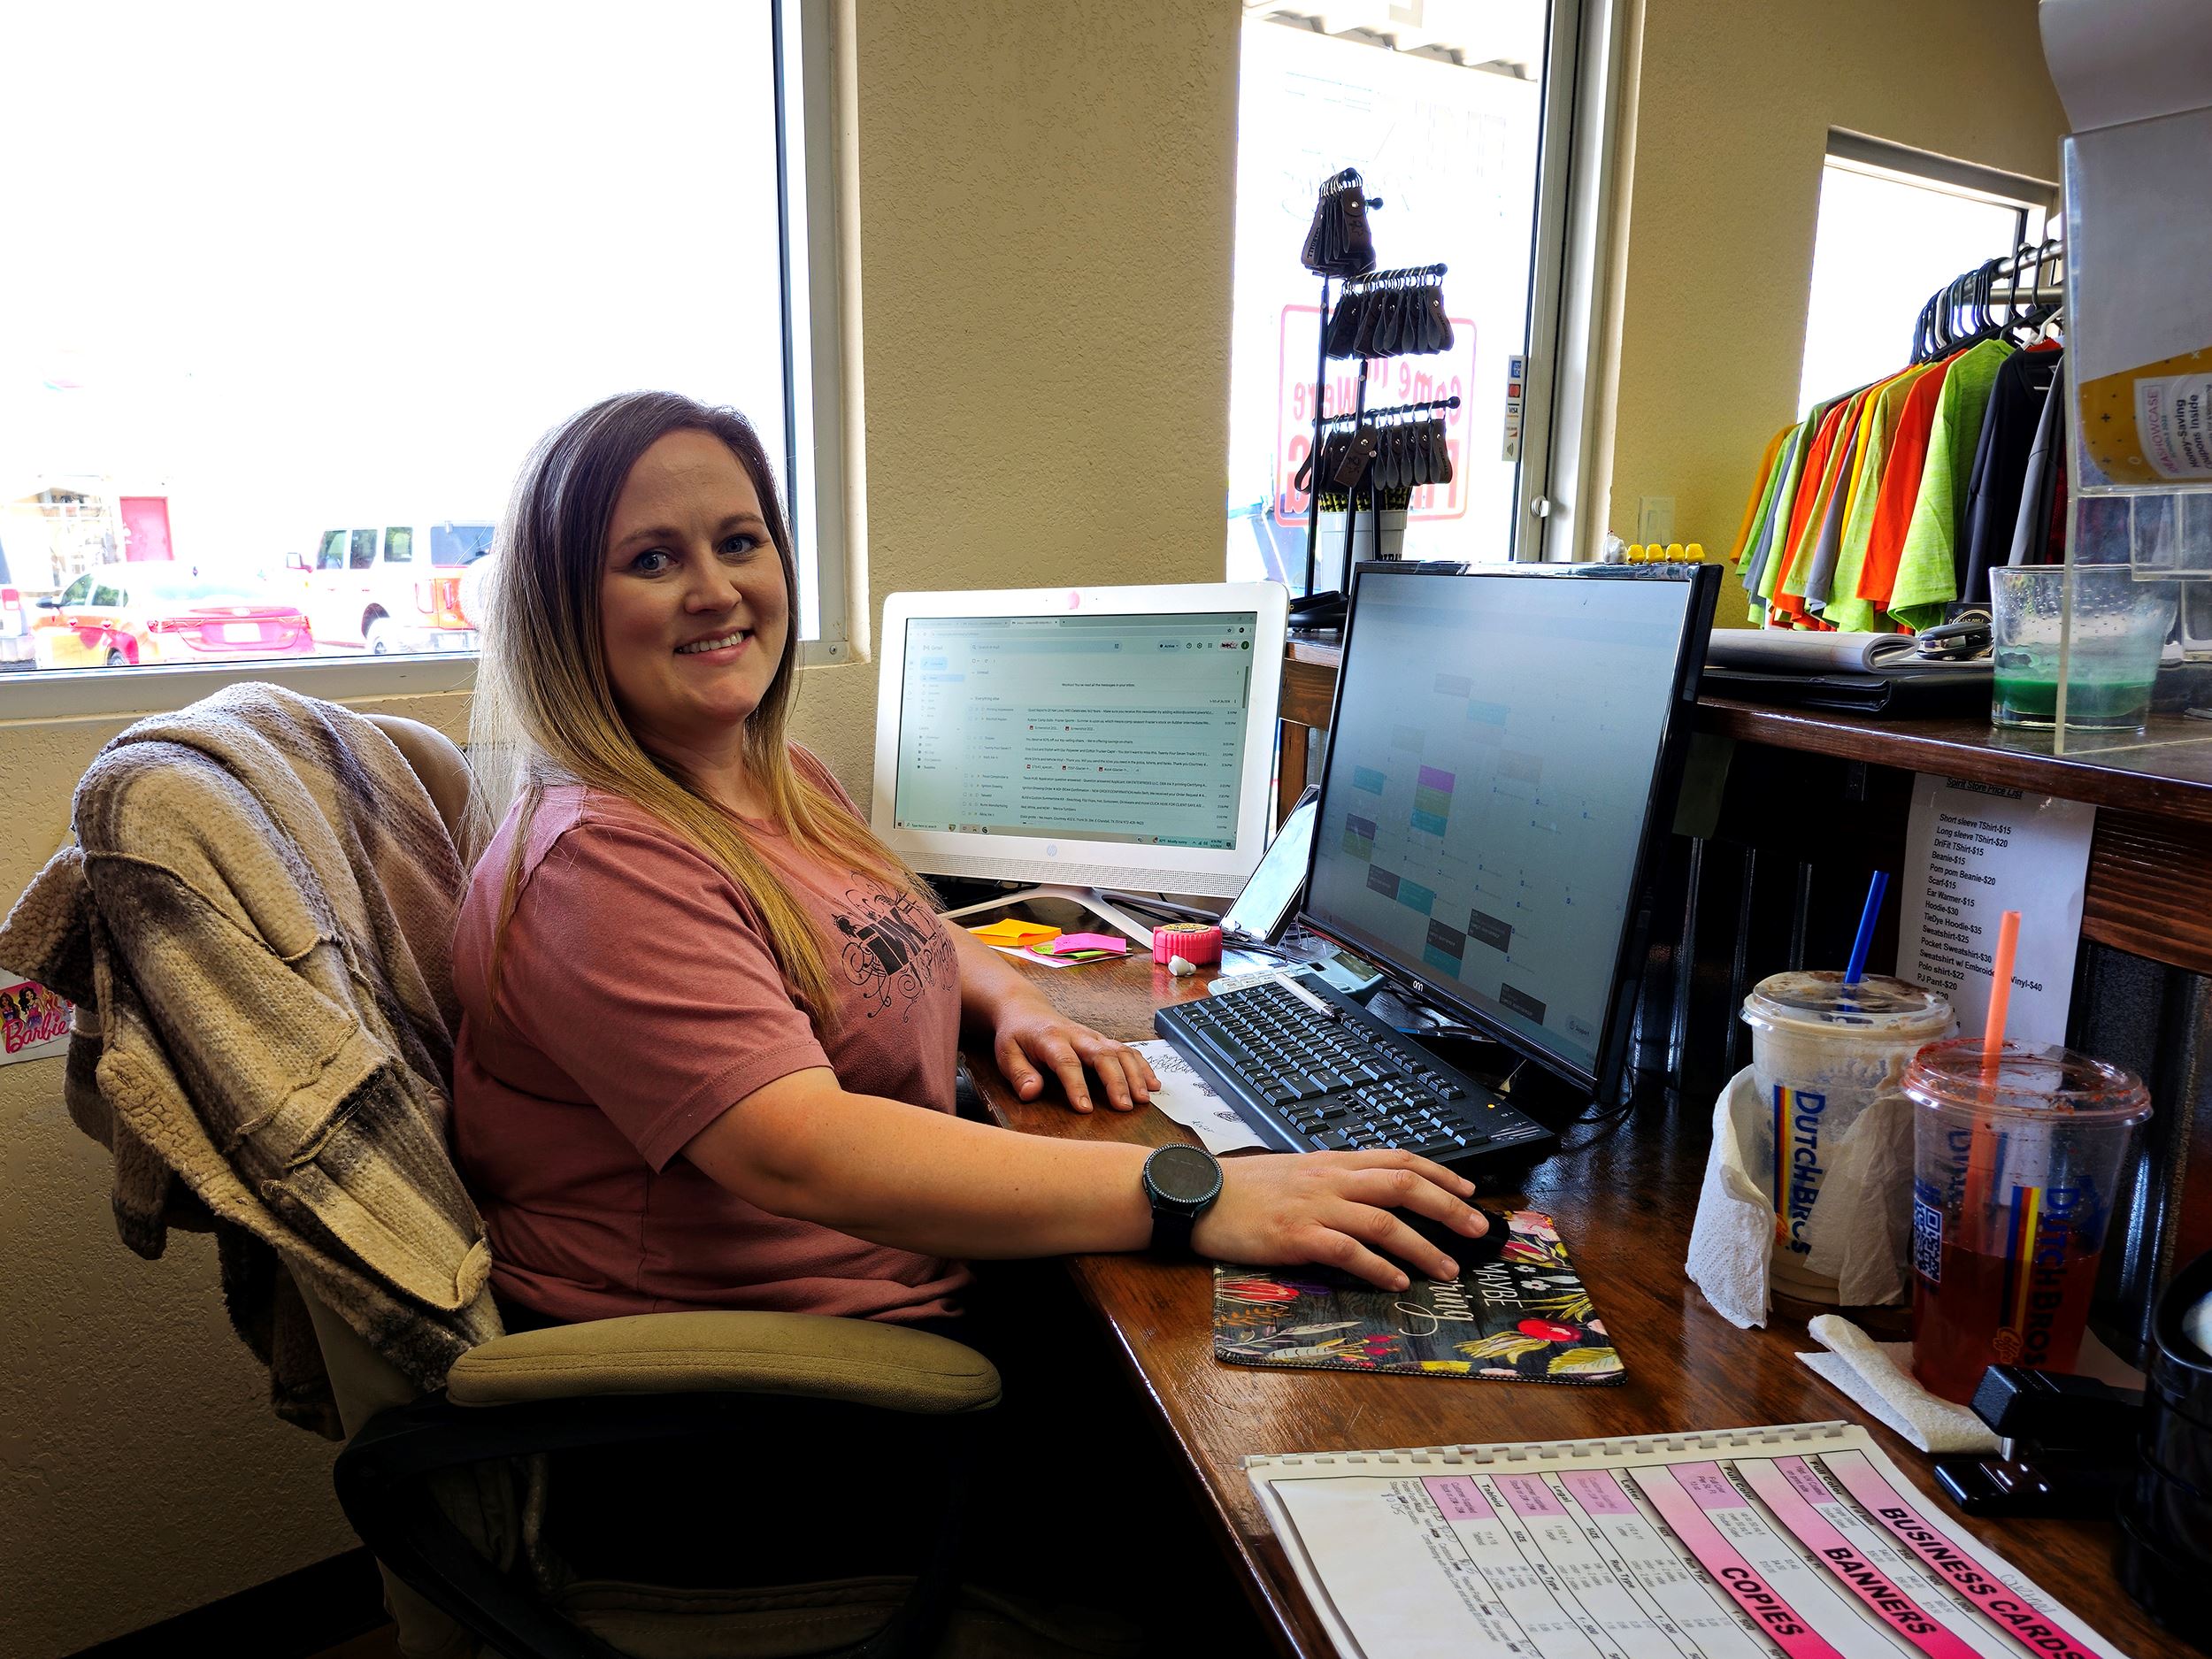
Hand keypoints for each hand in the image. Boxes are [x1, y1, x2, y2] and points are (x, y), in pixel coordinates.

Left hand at [991, 998, 1159, 1113]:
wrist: (1027, 1011)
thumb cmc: (1017, 1036)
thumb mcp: (1006, 1054)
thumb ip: (1019, 1074)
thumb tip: (1030, 1093)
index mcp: (1050, 1038)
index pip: (1066, 1061)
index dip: (1076, 1085)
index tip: (1085, 1108)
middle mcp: (1077, 1035)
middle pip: (1102, 1054)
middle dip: (1116, 1081)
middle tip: (1125, 1106)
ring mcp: (1093, 1037)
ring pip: (1120, 1051)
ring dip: (1135, 1074)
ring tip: (1144, 1098)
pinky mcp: (1103, 1041)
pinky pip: (1128, 1050)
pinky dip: (1142, 1066)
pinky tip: (1153, 1084)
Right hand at [1189, 1150, 1484, 1290]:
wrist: (1198, 1195)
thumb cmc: (1245, 1189)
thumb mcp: (1297, 1173)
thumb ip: (1334, 1181)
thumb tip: (1370, 1196)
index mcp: (1333, 1162)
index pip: (1399, 1159)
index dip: (1440, 1175)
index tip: (1469, 1192)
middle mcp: (1331, 1180)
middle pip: (1404, 1185)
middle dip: (1448, 1208)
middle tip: (1477, 1230)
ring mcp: (1315, 1207)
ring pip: (1384, 1221)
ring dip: (1423, 1247)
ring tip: (1448, 1268)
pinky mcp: (1297, 1235)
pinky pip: (1348, 1251)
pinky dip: (1378, 1268)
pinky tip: (1397, 1282)